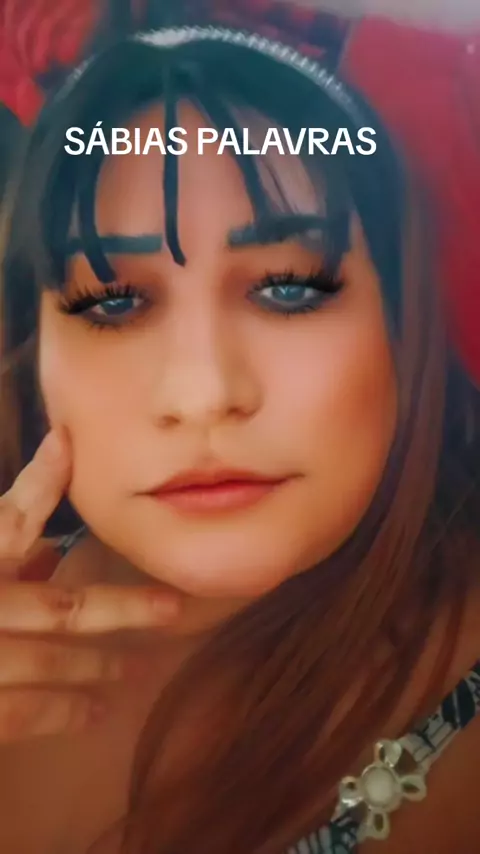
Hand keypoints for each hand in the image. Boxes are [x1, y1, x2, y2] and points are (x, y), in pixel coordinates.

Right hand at [0, 429, 179, 740]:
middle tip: (170, 607)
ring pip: (51, 661)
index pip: (10, 517)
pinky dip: (63, 713)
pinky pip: (23, 716)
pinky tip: (95, 712)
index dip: (43, 479)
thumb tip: (46, 556)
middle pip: (60, 604)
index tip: (69, 445)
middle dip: (121, 607)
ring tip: (136, 666)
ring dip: (99, 664)